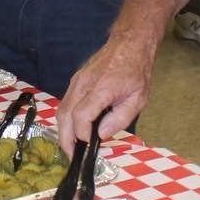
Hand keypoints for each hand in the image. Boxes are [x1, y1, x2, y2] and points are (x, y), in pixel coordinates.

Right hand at [55, 35, 154, 158]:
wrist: (128, 44)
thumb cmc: (136, 72)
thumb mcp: (138, 99)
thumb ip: (120, 119)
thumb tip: (101, 135)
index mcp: (101, 89)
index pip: (81, 115)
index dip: (81, 134)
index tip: (87, 146)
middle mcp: (84, 84)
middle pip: (65, 114)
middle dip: (65, 138)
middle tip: (71, 155)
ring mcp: (77, 81)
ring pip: (61, 109)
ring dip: (63, 130)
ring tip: (70, 146)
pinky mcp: (75, 80)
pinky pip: (65, 102)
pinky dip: (66, 119)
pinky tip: (73, 129)